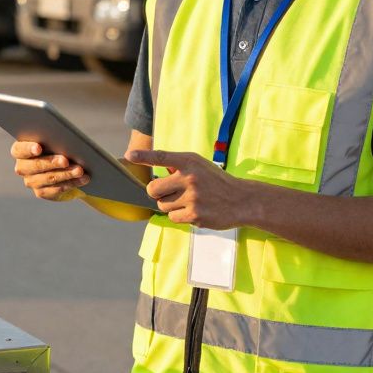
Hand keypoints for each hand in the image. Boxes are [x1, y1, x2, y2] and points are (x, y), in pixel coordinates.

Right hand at [10, 140, 87, 201]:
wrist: (58, 166)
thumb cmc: (54, 146)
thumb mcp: (52, 140)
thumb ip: (53, 139)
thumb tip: (67, 141)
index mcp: (20, 151)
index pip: (19, 150)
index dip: (28, 149)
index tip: (38, 148)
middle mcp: (22, 167)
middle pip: (36, 165)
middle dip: (52, 163)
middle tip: (66, 160)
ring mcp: (31, 181)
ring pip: (49, 178)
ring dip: (66, 174)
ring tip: (80, 170)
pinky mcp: (42, 192)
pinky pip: (57, 189)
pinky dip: (72, 183)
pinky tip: (82, 179)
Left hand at [124, 149, 252, 229]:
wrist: (242, 200)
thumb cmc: (217, 181)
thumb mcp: (200, 166)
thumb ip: (179, 167)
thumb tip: (157, 171)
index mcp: (189, 161)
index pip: (161, 157)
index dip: (143, 156)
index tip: (129, 155)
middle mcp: (189, 178)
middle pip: (153, 189)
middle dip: (156, 193)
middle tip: (168, 192)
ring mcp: (192, 197)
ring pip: (162, 205)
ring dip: (170, 205)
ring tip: (188, 201)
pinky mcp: (195, 215)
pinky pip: (173, 218)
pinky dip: (180, 216)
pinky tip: (194, 210)